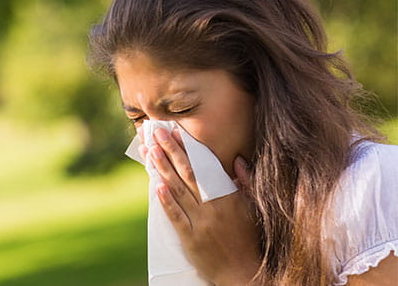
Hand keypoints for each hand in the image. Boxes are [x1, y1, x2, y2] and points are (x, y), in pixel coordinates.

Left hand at [139, 128, 260, 285]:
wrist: (243, 273)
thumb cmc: (249, 238)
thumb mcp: (253, 207)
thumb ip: (247, 182)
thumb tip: (238, 160)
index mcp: (229, 196)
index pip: (205, 166)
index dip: (188, 148)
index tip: (176, 132)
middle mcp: (214, 207)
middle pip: (188, 173)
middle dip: (170, 150)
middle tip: (156, 132)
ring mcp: (201, 223)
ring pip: (178, 191)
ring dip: (163, 169)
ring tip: (150, 150)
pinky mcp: (191, 239)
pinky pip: (176, 217)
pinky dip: (166, 201)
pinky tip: (156, 185)